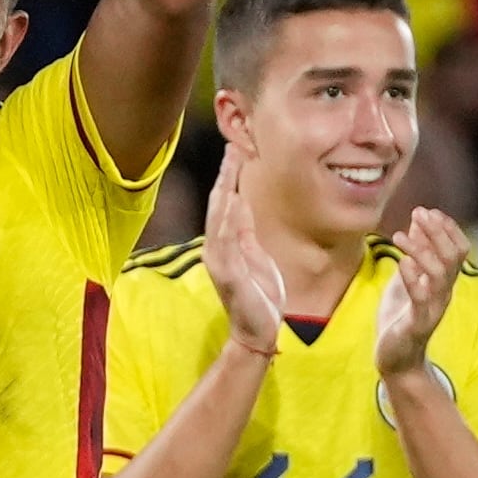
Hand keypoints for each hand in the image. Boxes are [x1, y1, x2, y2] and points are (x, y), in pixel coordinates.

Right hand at [201, 146, 288, 356]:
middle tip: (233, 147)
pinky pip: (225, 242)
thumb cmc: (259, 295)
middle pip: (219, 204)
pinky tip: (230, 200)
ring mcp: (220, 260)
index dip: (231, 176)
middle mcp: (217, 247)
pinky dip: (226, 220)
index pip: (226, 202)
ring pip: (219, 217)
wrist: (257, 330)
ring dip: (224, 190)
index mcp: (226, 242)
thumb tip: (240, 201)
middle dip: (225, 175)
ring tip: (230, 165)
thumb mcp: (256, 254)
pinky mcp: (227, 273)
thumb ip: (245, 230)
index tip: (238, 150)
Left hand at [379, 206, 469, 379]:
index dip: (447, 229)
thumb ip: (414, 255)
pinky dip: (413, 278)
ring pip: (439, 274)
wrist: (396, 360)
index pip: (458, 249)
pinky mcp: (418, 324)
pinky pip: (421, 298)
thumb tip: (416, 223)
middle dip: (438, 232)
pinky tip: (401, 263)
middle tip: (419, 213)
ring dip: (421, 251)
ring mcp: (433, 308)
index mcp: (443, 282)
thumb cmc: (400, 319)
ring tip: (400, 236)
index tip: (428, 211)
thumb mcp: (405, 280)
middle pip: (453, 256)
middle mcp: (444, 293)